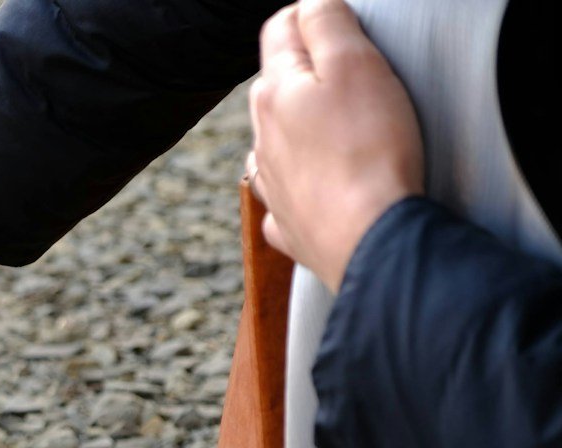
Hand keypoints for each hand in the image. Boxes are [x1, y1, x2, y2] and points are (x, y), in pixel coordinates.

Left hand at [249, 0, 424, 291]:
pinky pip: (288, 197)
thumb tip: (310, 2)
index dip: (306, 13)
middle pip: (274, 88)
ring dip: (299, 129)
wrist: (369, 239)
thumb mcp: (355, 63)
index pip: (279, 32)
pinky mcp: (290, 225)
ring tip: (336, 126)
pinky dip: (302, 186)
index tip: (330, 14)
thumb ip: (327, 23)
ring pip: (276, 143)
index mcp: (275, 93)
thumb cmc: (369, 150)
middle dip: (303, 70)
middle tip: (343, 66)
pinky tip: (323, 186)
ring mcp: (272, 185)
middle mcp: (262, 139)